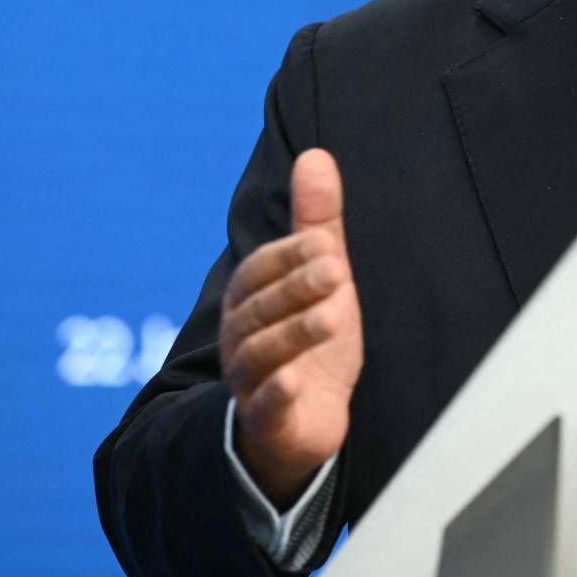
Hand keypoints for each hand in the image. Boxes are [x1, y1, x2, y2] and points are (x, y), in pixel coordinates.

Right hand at [219, 148, 362, 505]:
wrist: (307, 421)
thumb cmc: (311, 340)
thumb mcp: (320, 277)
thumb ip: (317, 221)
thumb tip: (316, 154)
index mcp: (248, 300)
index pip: (259, 271)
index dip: (289, 256)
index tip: (325, 242)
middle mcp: (240, 338)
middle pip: (260, 309)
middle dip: (296, 288)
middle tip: (336, 270)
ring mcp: (250, 381)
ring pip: (262, 354)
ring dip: (295, 332)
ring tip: (332, 316)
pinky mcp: (267, 422)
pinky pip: (265, 407)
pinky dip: (277, 393)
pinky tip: (295, 380)